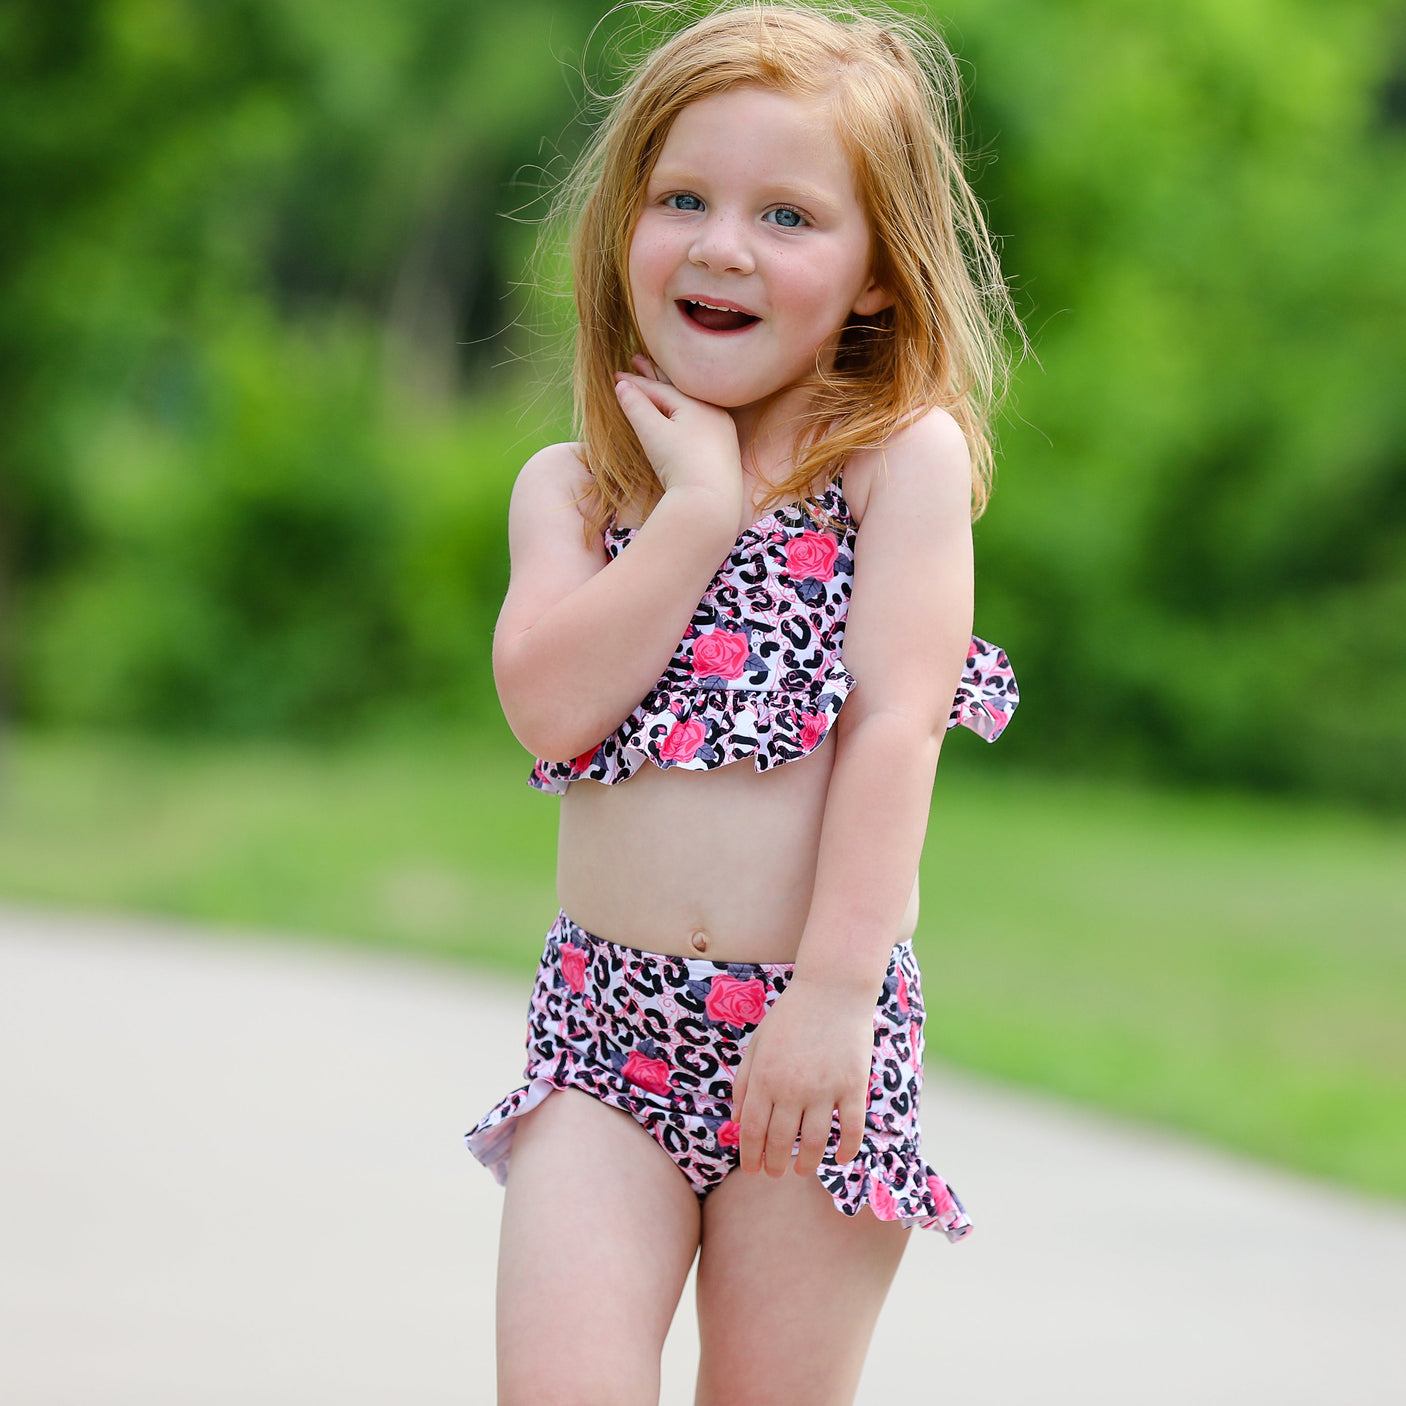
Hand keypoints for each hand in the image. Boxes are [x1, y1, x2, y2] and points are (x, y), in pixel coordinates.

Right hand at [613, 355, 742, 511]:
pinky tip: (677, 418)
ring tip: (654, 386)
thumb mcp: (653, 433)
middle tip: (636, 360)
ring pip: (690, 408)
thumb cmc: (680, 464)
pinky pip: (699, 425)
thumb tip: (622, 386)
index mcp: (698, 404)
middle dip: (654, 378)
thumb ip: (637, 406)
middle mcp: (714, 413)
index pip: (661, 389)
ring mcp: (722, 433)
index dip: (636, 382)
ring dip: (669, 396)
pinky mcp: (724, 453)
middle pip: (678, 392)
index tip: (615, 375)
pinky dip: (682, 417)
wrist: (710, 503)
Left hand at [729, 977, 875, 1177]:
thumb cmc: (790, 1016)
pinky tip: (838, 1158)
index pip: (752, 1130)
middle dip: (775, 1165)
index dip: (750, 1155)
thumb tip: (735, 1120)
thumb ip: (744, 1081)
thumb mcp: (757, 1044)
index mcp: (765, 1077)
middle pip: (781, 1142)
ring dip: (806, 1164)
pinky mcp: (853, 1087)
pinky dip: (845, 1150)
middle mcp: (792, 1088)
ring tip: (801, 1170)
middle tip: (775, 1173)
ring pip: (814, 1143)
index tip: (752, 1169)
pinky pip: (851, 1129)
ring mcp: (824, 1089)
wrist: (832, 990)